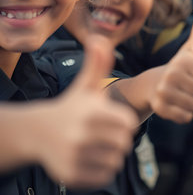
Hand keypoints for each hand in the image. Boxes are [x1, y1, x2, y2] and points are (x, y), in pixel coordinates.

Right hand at [33, 41, 137, 188]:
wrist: (38, 131)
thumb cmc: (71, 105)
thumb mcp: (85, 85)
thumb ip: (98, 63)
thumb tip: (100, 38)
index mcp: (91, 111)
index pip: (129, 123)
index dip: (125, 122)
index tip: (114, 119)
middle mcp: (82, 134)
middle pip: (124, 144)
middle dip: (120, 139)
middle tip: (108, 134)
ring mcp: (75, 156)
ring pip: (115, 162)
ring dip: (112, 155)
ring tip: (99, 145)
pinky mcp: (70, 175)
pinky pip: (104, 177)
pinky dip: (102, 170)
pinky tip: (90, 157)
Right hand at [151, 11, 192, 123]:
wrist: (152, 84)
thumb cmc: (180, 67)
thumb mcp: (190, 50)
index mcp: (183, 60)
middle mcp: (172, 74)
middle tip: (189, 84)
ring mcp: (164, 92)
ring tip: (182, 93)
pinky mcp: (160, 108)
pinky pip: (186, 116)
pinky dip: (184, 113)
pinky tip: (176, 103)